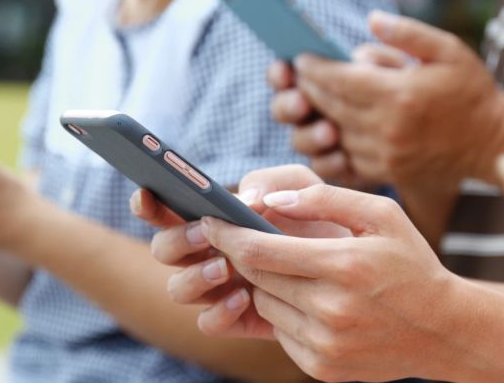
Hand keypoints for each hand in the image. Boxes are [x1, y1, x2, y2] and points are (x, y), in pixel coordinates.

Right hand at [137, 165, 349, 337]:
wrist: (357, 270)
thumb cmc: (321, 220)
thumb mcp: (303, 188)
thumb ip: (275, 181)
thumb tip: (246, 200)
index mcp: (210, 218)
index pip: (163, 210)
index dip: (146, 202)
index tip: (149, 192)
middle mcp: (205, 253)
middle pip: (162, 250)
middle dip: (178, 240)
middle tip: (206, 232)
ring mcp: (217, 287)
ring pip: (177, 289)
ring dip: (196, 276)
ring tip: (227, 266)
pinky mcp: (236, 318)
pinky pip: (208, 322)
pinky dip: (219, 310)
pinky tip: (245, 296)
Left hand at [194, 184, 459, 381]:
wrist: (443, 329)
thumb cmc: (410, 264)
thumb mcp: (382, 216)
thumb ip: (327, 198)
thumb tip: (271, 199)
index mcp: (343, 264)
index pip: (259, 250)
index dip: (227, 234)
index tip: (211, 222)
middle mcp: (331, 308)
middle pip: (255, 278)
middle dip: (245, 257)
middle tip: (249, 241)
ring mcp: (325, 342)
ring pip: (264, 305)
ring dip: (267, 286)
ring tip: (297, 274)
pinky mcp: (322, 366)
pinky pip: (280, 333)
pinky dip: (285, 314)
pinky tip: (312, 303)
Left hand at [292, 10, 503, 188]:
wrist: (492, 143)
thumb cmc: (471, 91)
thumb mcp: (448, 50)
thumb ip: (408, 33)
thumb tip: (371, 19)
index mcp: (400, 95)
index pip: (340, 80)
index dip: (315, 69)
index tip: (301, 59)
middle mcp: (388, 128)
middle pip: (331, 106)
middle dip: (309, 89)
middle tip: (298, 75)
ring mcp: (386, 155)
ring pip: (334, 133)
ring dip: (317, 115)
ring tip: (311, 98)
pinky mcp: (387, 173)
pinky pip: (346, 157)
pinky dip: (333, 141)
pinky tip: (330, 125)